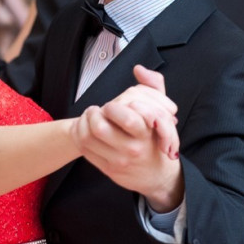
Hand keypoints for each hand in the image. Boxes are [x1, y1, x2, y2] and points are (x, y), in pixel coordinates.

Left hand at [72, 65, 182, 211]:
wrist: (155, 174)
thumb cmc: (156, 139)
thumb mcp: (162, 113)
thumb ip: (153, 87)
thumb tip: (138, 69)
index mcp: (147, 133)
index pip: (126, 118)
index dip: (112, 107)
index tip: (111, 105)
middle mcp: (133, 149)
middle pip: (100, 128)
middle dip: (93, 113)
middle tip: (96, 110)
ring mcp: (119, 161)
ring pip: (88, 138)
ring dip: (84, 123)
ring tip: (90, 117)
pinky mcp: (107, 169)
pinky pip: (86, 150)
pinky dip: (81, 136)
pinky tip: (86, 129)